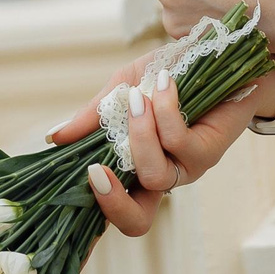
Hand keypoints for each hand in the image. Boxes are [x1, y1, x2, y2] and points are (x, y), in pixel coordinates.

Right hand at [44, 48, 267, 237]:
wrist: (219, 52)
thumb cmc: (170, 74)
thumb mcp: (123, 89)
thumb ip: (93, 116)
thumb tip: (55, 137)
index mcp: (135, 168)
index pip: (115, 209)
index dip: (96, 215)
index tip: (80, 180)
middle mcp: (161, 177)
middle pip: (136, 221)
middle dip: (112, 201)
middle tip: (94, 171)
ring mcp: (187, 168)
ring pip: (153, 174)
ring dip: (139, 135)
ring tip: (138, 98)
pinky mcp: (209, 151)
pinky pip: (177, 141)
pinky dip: (165, 110)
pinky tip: (165, 83)